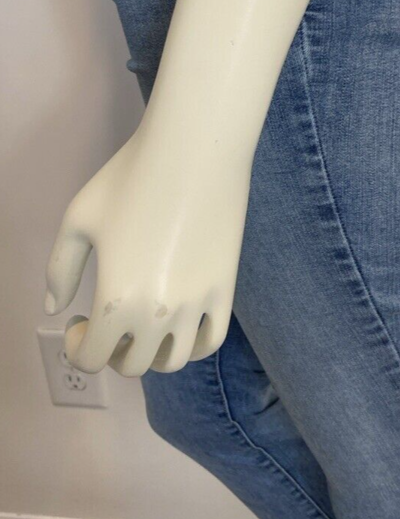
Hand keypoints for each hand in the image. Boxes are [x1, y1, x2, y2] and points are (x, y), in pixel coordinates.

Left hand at [44, 129, 251, 375]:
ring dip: (151, 354)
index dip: (77, 348)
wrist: (192, 152)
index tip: (78, 322)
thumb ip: (59, 270)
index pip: (92, 360)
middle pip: (132, 366)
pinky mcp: (224, 291)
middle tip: (108, 322)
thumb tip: (56, 308)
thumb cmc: (129, 178)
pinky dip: (191, 345)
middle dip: (112, 351)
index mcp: (114, 299)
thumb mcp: (78, 219)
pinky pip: (210, 341)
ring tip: (143, 326)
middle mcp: (156, 313)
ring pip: (173, 361)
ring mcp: (194, 305)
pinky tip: (176, 322)